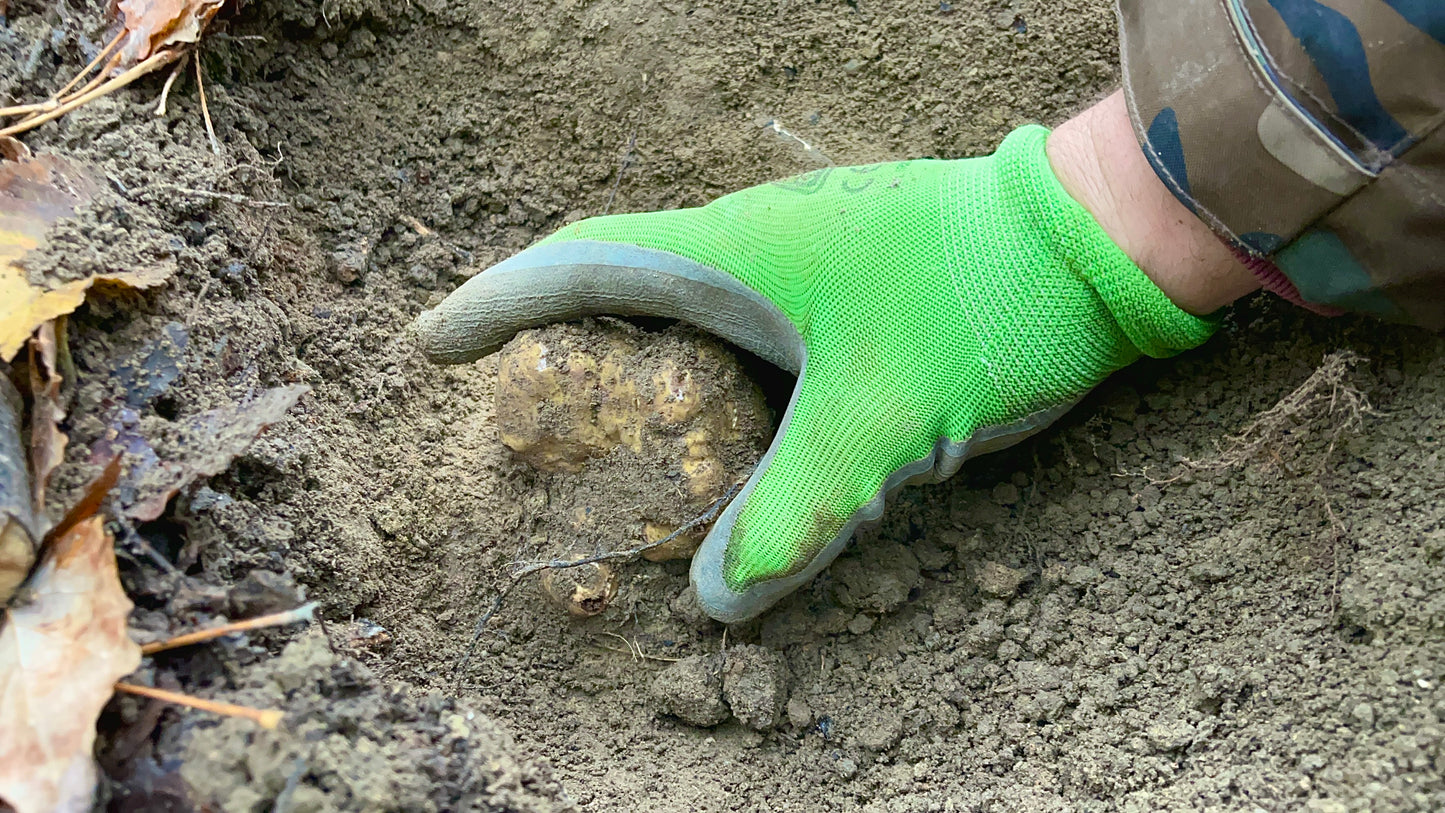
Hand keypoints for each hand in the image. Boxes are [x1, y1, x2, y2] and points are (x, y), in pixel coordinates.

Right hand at [415, 122, 1216, 622]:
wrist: (1097, 243)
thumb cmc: (983, 304)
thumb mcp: (880, 423)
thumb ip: (792, 512)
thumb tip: (717, 602)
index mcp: (735, 254)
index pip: (581, 267)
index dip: (498, 305)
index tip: (434, 345)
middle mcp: (758, 245)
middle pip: (622, 283)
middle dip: (559, 340)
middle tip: (524, 415)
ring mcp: (807, 259)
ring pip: (691, 308)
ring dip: (643, 361)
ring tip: (614, 437)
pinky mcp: (852, 287)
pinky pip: (752, 329)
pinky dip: (716, 378)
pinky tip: (733, 432)